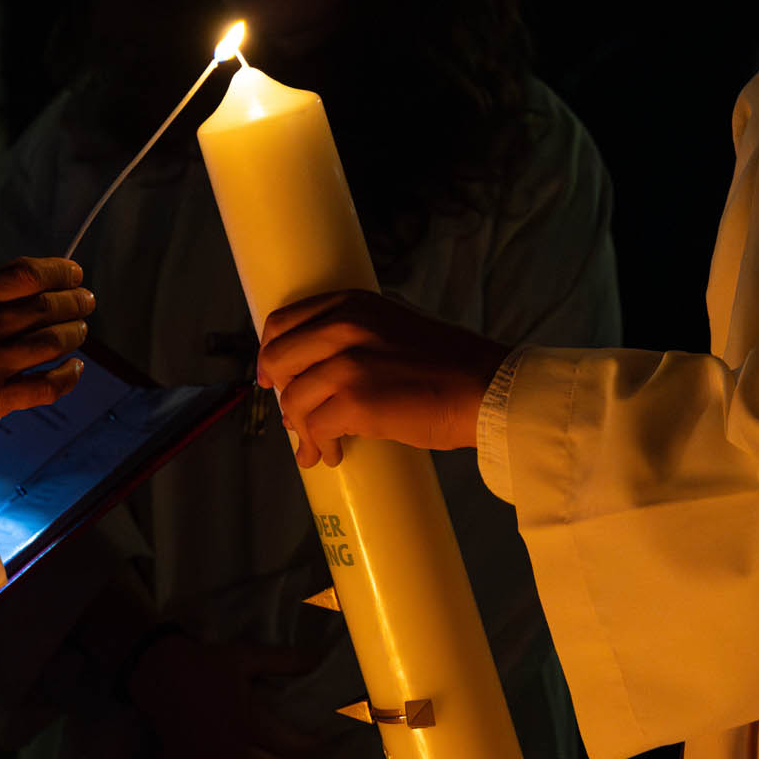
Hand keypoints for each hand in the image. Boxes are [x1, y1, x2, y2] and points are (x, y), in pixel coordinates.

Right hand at [0, 257, 93, 431]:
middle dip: (74, 302)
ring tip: (80, 329)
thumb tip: (42, 281)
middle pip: (45, 307)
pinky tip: (76, 368)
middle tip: (85, 301)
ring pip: (51, 342)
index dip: (59, 271)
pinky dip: (68, 375)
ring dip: (75, 333)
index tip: (74, 274)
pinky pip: (46, 385)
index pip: (25, 275)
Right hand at [127, 633, 323, 758]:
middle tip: (308, 756)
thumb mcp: (246, 656)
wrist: (159, 673)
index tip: (319, 740)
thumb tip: (317, 656)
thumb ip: (284, 661)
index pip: (293, 747)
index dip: (312, 746)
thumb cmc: (205, 664)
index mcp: (249, 723)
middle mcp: (233, 750)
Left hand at [257, 291, 507, 468]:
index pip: (284, 321)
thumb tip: (316, 373)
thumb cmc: (448, 365)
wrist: (486, 388)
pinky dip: (320, 447)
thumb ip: (356, 336)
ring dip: (303, 429)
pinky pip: (316, 428)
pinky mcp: (355, 400)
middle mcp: (343, 324)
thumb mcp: (394, 326)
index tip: (273, 377)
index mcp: (351, 302)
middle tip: (294, 419)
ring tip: (320, 447)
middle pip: (278, 359)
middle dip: (281, 394)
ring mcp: (347, 361)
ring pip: (294, 399)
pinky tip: (333, 455)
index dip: (271, 352)